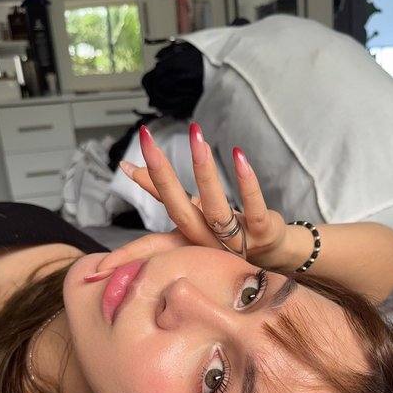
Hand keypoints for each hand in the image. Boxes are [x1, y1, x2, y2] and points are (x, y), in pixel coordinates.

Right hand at [93, 123, 288, 273]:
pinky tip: (238, 154)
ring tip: (196, 137)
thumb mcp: (194, 214)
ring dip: (204, 172)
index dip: (132, 230)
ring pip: (216, 208)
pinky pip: (254, 208)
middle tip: (146, 139)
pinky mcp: (262, 232)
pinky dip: (246, 182)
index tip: (117, 186)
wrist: (275, 256)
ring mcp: (236, 241)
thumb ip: (163, 193)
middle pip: (180, 211)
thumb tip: (128, 166)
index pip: (152, 236)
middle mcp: (208, 243)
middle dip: (161, 175)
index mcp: (188, 240)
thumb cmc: (228, 233)